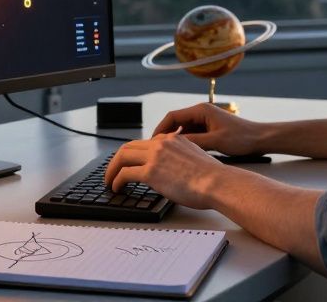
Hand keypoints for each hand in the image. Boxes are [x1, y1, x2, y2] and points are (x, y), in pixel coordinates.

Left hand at [104, 131, 230, 209]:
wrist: (217, 182)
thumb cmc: (212, 177)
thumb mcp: (195, 156)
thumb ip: (180, 156)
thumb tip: (172, 168)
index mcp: (173, 138)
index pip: (145, 143)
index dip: (134, 154)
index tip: (129, 163)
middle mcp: (162, 143)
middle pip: (129, 146)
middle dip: (117, 159)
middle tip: (112, 170)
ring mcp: (155, 156)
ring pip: (122, 156)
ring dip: (112, 169)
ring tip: (109, 180)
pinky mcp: (150, 172)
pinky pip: (125, 174)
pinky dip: (116, 180)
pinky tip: (116, 187)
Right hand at [152, 102, 263, 156]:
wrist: (260, 139)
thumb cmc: (242, 138)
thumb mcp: (215, 141)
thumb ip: (194, 142)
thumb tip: (173, 146)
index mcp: (201, 110)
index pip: (172, 116)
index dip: (160, 129)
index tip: (151, 142)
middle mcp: (201, 113)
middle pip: (175, 122)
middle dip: (164, 136)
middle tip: (155, 150)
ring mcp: (205, 121)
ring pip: (183, 130)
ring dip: (174, 141)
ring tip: (166, 155)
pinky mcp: (209, 129)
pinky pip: (191, 135)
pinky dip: (185, 144)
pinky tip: (182, 156)